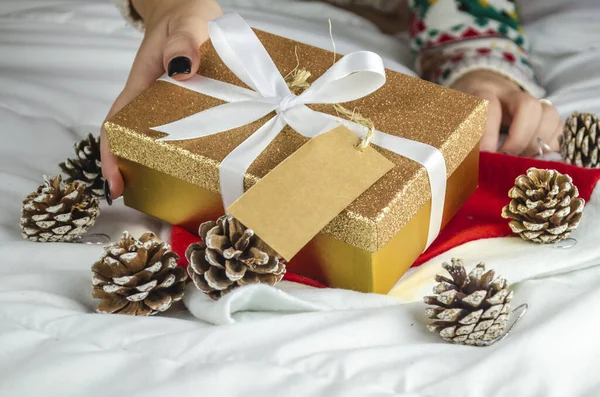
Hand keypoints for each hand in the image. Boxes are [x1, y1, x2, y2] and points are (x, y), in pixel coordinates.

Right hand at [101, 0, 221, 198]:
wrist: (193, 12)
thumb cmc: (188, 16)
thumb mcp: (188, 23)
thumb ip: (185, 41)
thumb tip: (182, 68)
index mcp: (143, 84)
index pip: (118, 123)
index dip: (111, 154)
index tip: (114, 183)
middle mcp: (154, 99)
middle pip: (135, 140)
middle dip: (134, 171)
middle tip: (146, 201)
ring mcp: (173, 105)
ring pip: (160, 140)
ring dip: (160, 166)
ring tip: (173, 196)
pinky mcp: (192, 106)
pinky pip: (187, 132)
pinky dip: (189, 151)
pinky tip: (204, 166)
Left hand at [451, 70, 561, 156]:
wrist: (477, 95)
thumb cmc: (461, 117)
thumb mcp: (451, 123)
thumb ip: (456, 140)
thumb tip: (461, 165)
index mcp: (480, 93)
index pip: (488, 105)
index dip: (487, 132)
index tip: (485, 155)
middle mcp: (510, 95)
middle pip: (528, 106)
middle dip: (518, 139)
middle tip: (504, 161)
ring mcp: (531, 103)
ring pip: (548, 114)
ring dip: (536, 143)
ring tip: (519, 161)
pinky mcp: (545, 117)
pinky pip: (559, 127)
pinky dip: (551, 145)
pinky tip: (534, 160)